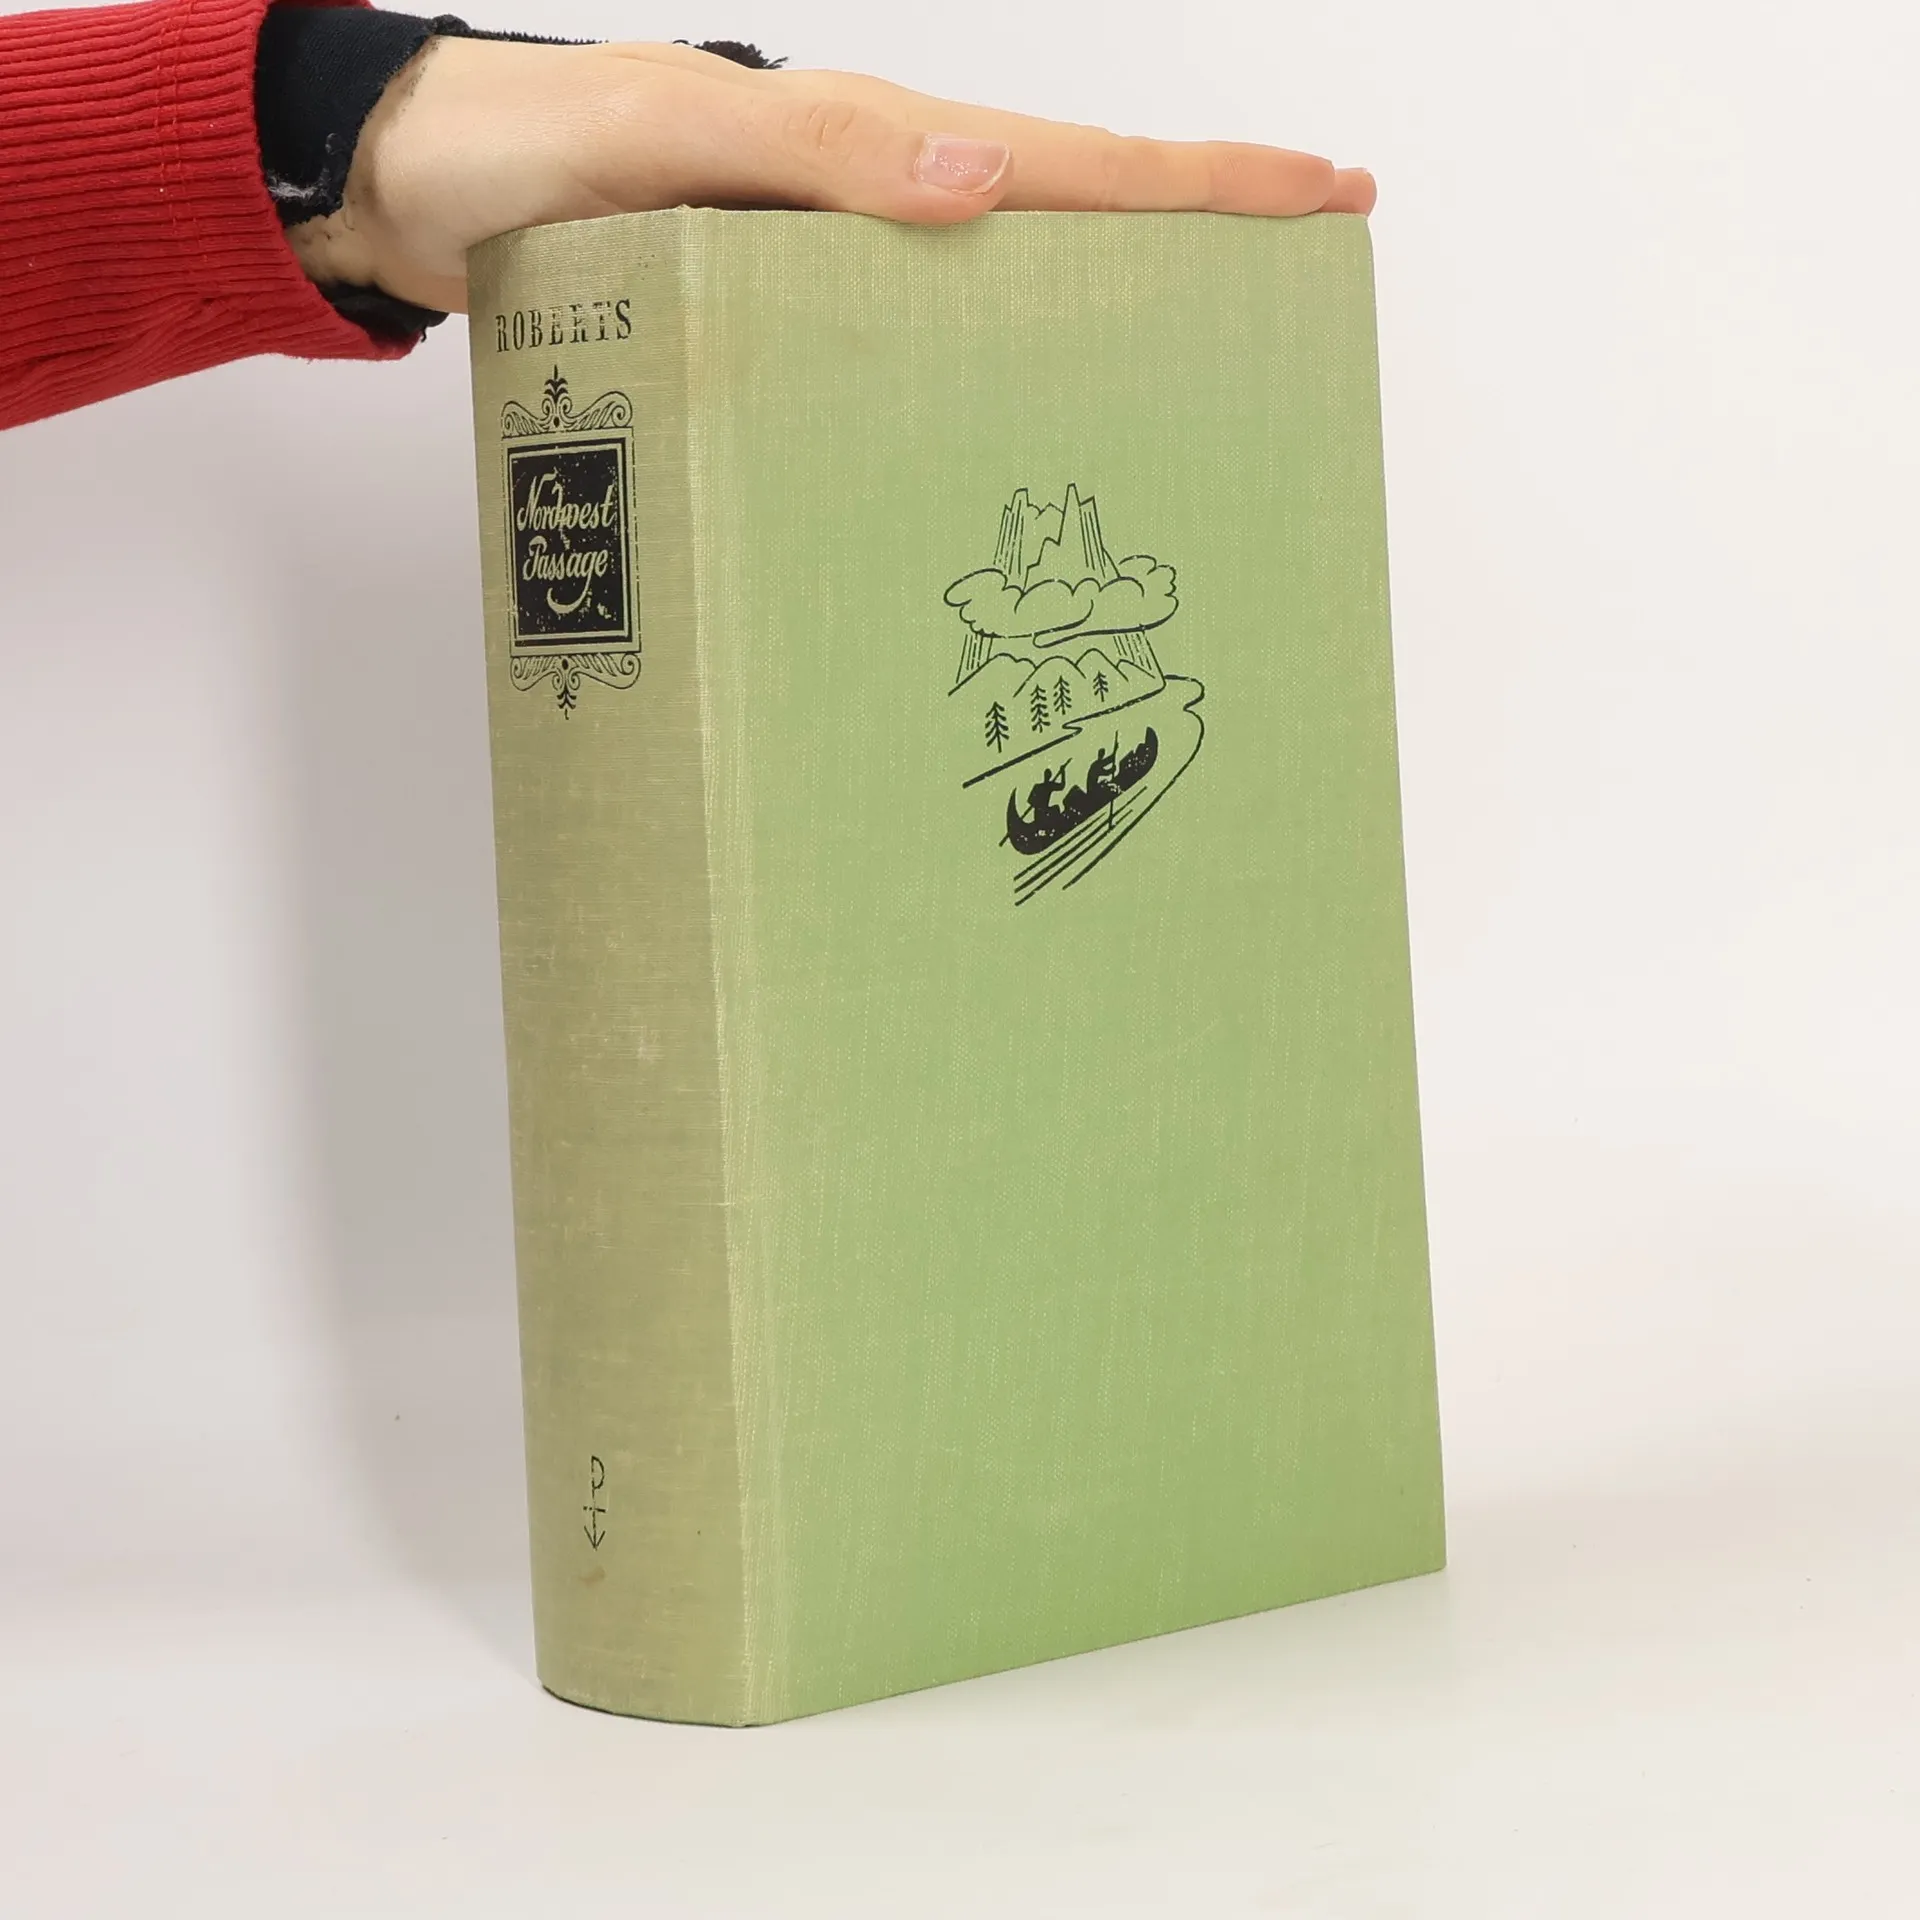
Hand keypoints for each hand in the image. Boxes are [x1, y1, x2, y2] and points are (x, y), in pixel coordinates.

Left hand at [289, 39, 1375, 313]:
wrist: (418, 193)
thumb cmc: (523, 150)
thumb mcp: (661, 129)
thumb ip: (805, 146)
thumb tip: (974, 184)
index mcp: (870, 152)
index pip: (1076, 166)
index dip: (1207, 186)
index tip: (1329, 195)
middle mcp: (871, 213)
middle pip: (1071, 228)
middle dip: (1198, 252)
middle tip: (1309, 289)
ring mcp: (833, 275)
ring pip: (1005, 297)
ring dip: (1109, 327)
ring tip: (1198, 391)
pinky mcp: (782, 330)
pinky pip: (912, 357)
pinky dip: (986, 384)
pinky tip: (1004, 442)